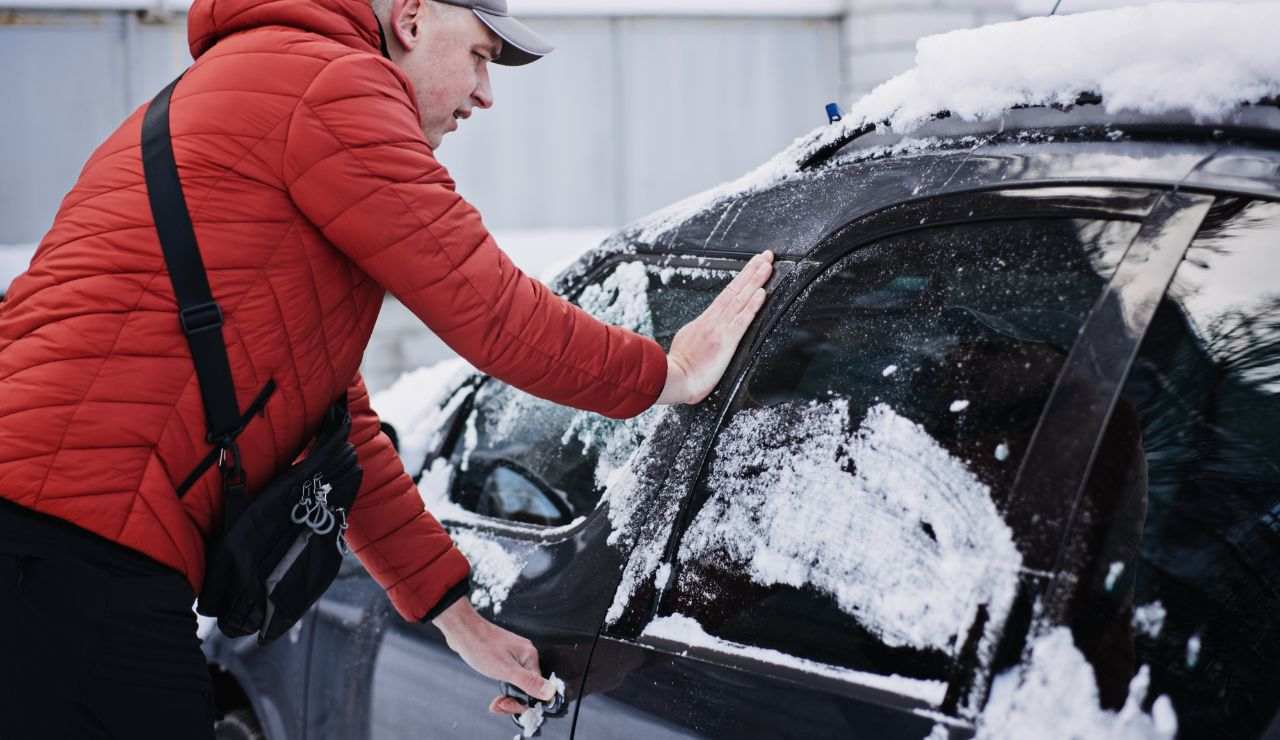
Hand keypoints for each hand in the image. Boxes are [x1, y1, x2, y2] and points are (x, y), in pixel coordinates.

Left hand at [432, 598, 555, 714]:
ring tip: (495, 702)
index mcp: (529, 656)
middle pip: (528, 687)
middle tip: (499, 704)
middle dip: (513, 700)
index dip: (523, 701)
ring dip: (507, 696)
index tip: (508, 706)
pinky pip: (509, 677)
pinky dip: (502, 686)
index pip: (537, 687)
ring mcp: (513, 655)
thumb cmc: (480, 646)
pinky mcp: (503, 657)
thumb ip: (529, 682)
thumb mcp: (505, 669)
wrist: (461, 630)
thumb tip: (550, 692)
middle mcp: (524, 655)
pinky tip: (494, 691)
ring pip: (517, 684)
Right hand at [658, 249, 773, 405]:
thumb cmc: (678, 371)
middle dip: (751, 271)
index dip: (741, 280)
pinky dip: (752, 305)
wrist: (673, 380)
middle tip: (766, 256)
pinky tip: (762, 292)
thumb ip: (699, 335)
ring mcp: (719, 329)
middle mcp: (713, 321)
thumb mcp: (687, 344)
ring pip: (740, 299)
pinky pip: (742, 319)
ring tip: (767, 266)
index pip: (727, 295)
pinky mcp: (725, 341)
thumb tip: (705, 331)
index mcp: (704, 322)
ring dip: (755, 281)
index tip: (752, 267)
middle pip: (735, 290)